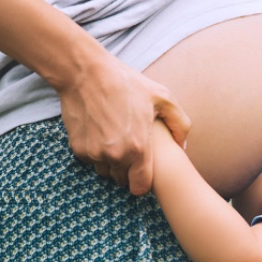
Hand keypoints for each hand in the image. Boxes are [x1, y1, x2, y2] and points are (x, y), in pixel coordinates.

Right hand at [58, 56, 190, 195]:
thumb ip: (180, 124)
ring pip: (106, 172)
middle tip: (131, 149)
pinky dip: (96, 152)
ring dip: (111, 163)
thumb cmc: (127, 83)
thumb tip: (183, 146)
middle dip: (128, 171)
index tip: (144, 171)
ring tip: (117, 139)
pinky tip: (102, 132)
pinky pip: (91, 160)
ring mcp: (94, 153)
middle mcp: (115, 156)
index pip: (140, 187)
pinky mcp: (78, 149)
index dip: (143, 182)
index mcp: (138, 147)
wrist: (86, 73)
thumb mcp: (162, 97)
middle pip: (122, 181)